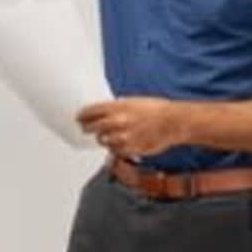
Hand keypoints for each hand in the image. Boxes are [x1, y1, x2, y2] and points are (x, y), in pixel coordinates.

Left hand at [75, 97, 201, 161]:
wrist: (172, 122)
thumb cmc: (156, 109)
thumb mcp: (133, 101)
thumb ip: (116, 107)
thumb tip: (102, 112)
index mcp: (117, 106)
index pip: (90, 111)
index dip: (82, 115)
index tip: (79, 117)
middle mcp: (117, 121)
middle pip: (91, 127)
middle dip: (87, 128)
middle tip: (86, 128)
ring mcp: (122, 136)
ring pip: (102, 140)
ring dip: (104, 138)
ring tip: (111, 134)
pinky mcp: (129, 148)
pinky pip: (114, 150)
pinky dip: (115, 147)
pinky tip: (121, 142)